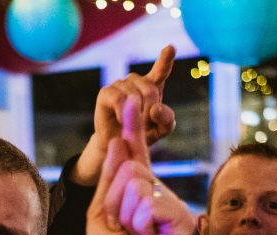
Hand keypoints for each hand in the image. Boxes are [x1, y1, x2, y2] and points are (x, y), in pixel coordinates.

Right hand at [72, 46, 176, 185]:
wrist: (118, 144)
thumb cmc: (140, 134)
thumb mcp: (161, 130)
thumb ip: (166, 119)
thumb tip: (155, 108)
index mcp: (152, 86)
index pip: (161, 69)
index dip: (166, 59)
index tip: (170, 48)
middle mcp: (135, 81)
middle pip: (150, 89)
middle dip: (149, 111)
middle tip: (143, 126)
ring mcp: (120, 84)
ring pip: (134, 95)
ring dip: (135, 115)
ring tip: (131, 125)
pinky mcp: (106, 92)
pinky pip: (119, 99)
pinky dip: (122, 113)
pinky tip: (121, 120)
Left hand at [87, 95, 195, 234]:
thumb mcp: (100, 210)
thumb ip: (108, 178)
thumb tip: (117, 140)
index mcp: (140, 187)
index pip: (135, 151)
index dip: (132, 126)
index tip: (129, 100)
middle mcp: (159, 190)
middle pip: (129, 167)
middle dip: (114, 199)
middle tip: (121, 226)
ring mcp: (172, 202)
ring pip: (137, 184)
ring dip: (125, 214)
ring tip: (134, 234)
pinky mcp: (182, 218)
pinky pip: (149, 203)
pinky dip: (139, 224)